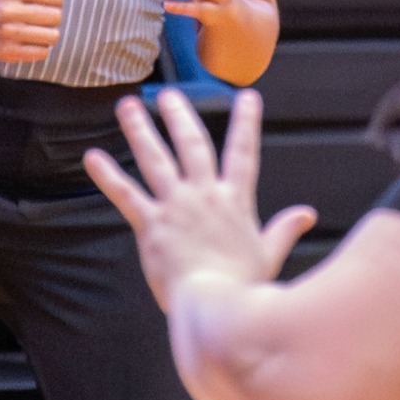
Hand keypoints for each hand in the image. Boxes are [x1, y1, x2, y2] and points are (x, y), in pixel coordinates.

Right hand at [0, 0, 63, 61]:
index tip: (46, 2)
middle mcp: (8, 11)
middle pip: (55, 16)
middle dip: (52, 16)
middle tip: (41, 17)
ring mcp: (7, 34)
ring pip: (52, 36)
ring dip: (48, 33)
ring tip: (36, 29)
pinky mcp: (8, 52)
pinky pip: (42, 53)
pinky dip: (41, 48)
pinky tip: (30, 41)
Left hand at [81, 89, 316, 312]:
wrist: (216, 305)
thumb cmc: (242, 286)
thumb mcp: (268, 254)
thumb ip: (284, 230)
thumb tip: (307, 214)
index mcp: (235, 202)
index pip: (243, 153)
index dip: (246, 123)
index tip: (248, 97)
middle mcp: (204, 196)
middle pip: (192, 145)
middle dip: (180, 117)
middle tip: (167, 95)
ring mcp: (176, 207)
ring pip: (155, 159)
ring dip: (140, 130)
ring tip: (128, 106)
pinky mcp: (151, 225)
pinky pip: (126, 194)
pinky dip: (107, 175)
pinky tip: (92, 157)